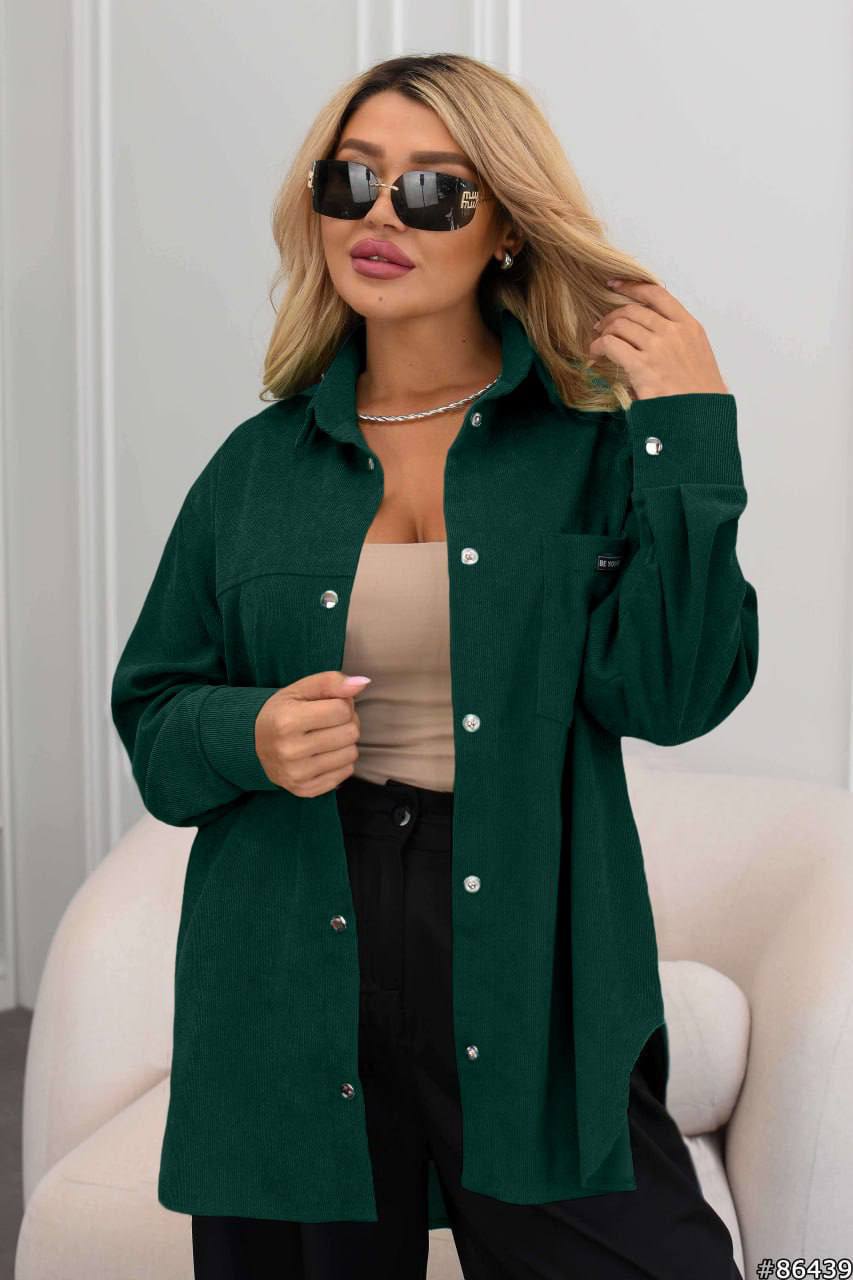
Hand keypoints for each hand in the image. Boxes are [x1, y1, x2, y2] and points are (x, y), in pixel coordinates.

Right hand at [255, 670, 369, 796]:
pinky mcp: (305, 790)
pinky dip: (340, 761)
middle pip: (350, 733)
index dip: (342, 704)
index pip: (342, 710)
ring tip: (327, 737)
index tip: (329, 705)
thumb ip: (330, 682)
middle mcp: (291, 751)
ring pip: (351, 754)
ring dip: (345, 743)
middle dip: (346, 722)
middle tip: (330, 721)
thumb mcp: (300, 689)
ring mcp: (297, 774)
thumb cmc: (282, 712)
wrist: (253, 744)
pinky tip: (324, 754)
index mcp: (287, 721)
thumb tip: (362, 683)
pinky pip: (346, 773)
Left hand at [588, 280, 728, 399]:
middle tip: (602, 325)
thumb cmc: (701, 394)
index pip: (657, 294)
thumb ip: (679, 340)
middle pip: (633, 310)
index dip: (633, 286)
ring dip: (605, 332)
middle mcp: (673, 332)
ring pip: (620, 325)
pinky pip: (611, 345)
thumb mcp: (698, 356)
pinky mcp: (642, 366)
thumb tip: (653, 334)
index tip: (616, 285)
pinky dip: (598, 347)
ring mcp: (658, 348)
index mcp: (690, 327)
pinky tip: (595, 354)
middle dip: (613, 316)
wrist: (703, 417)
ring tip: (598, 342)